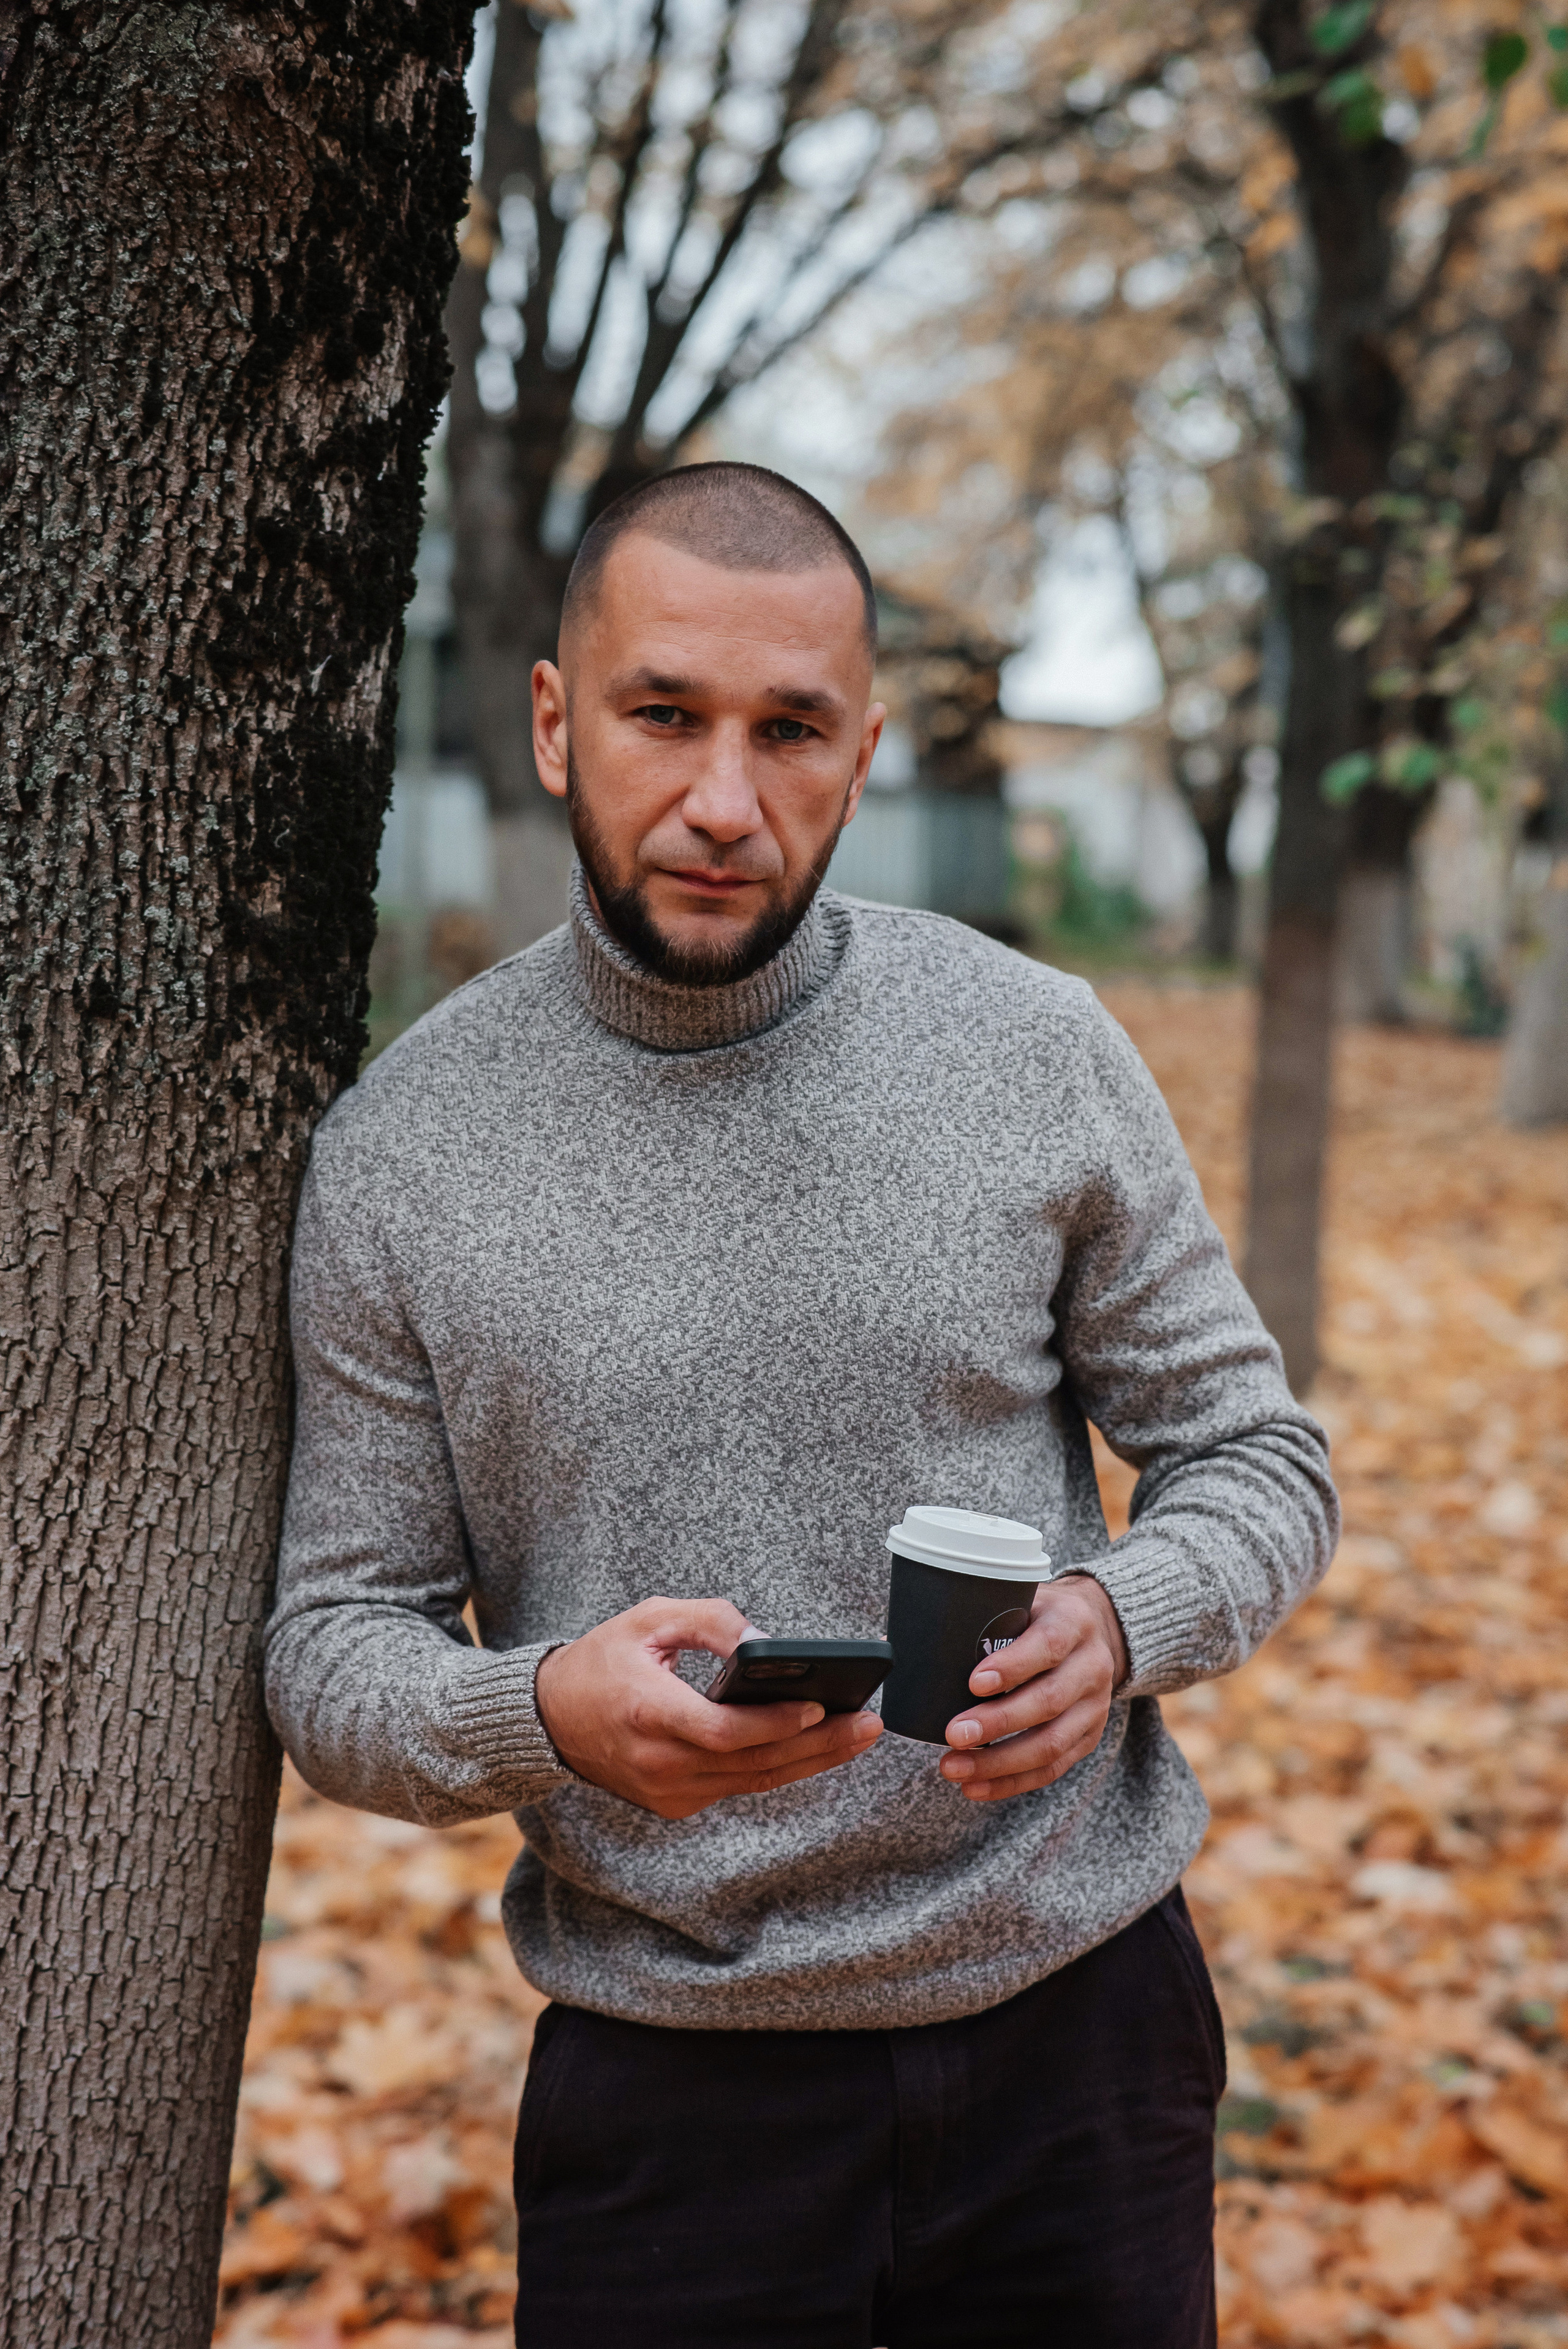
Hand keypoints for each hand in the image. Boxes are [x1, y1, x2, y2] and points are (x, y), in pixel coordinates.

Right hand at [534, 1597, 883, 1820]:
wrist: (549, 1719)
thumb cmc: (602, 1661)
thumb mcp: (648, 1618)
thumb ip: (710, 1622)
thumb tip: (767, 1641)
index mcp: (647, 1713)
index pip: (722, 1730)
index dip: (775, 1723)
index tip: (821, 1706)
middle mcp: (658, 1763)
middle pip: (751, 1763)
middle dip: (818, 1745)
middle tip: (869, 1724)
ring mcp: (666, 1791)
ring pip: (752, 1781)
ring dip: (809, 1761)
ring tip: (858, 1736)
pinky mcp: (674, 1804)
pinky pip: (736, 1787)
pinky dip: (776, 1768)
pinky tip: (814, 1748)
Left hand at [938, 1574, 1127, 1802]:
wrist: (1093, 1629)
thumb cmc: (1037, 1614)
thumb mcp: (1020, 1598)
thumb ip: (977, 1617)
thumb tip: (896, 1642)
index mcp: (1073, 1621)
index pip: (1048, 1645)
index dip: (1013, 1666)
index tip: (972, 1683)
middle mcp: (1092, 1665)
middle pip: (1049, 1701)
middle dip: (998, 1722)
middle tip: (953, 1734)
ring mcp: (1095, 1706)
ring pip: (1051, 1743)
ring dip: (999, 1762)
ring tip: (953, 1767)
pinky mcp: (1088, 1737)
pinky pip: (1053, 1768)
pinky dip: (1012, 1781)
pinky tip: (976, 1787)